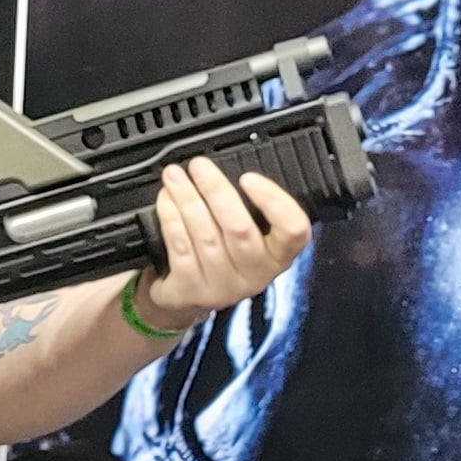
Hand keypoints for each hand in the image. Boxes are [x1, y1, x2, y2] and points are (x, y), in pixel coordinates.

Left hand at [136, 158, 309, 335]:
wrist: (187, 296)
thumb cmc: (223, 256)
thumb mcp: (248, 237)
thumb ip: (249, 208)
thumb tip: (228, 164)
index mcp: (277, 256)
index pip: (293, 231)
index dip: (274, 202)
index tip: (249, 178)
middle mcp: (255, 274)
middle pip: (240, 229)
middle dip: (216, 191)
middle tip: (199, 166)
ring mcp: (222, 285)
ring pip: (205, 236)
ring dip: (187, 199)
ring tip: (175, 176)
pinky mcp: (191, 289)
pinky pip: (181, 246)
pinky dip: (171, 218)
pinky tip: (166, 200)